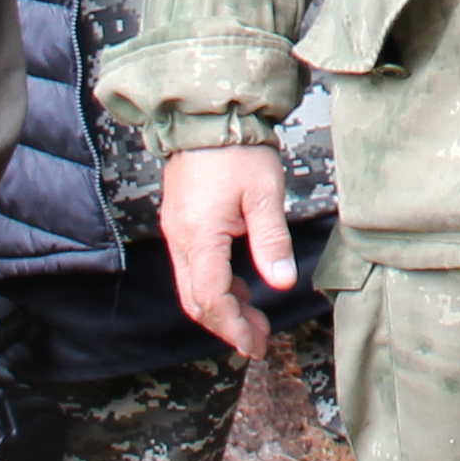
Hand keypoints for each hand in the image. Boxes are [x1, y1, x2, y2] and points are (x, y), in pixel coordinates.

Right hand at [161, 144, 298, 355]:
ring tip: (255, 322)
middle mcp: (180, 238)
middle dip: (227, 325)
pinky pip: (193, 267)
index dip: (233, 326)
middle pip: (196, 299)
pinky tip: (243, 289)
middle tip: (258, 342)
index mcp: (199, 236)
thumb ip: (272, 241)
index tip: (255, 344)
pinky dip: (217, 286)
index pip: (211, 297)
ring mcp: (177, 231)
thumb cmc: (238, 151)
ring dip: (223, 308)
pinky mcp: (181, 223)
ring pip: (193, 286)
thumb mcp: (265, 195)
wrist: (207, 116)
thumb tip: (282, 282)